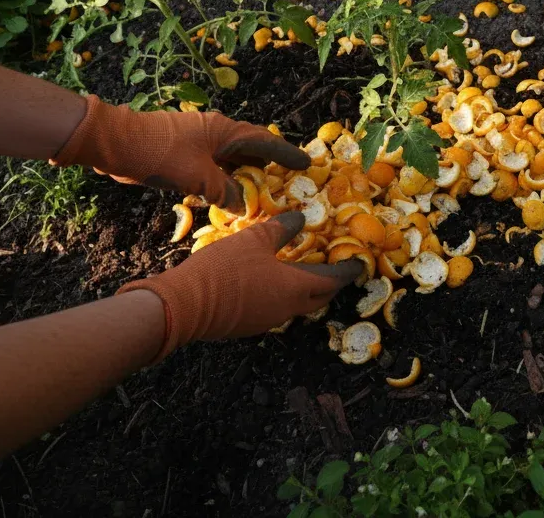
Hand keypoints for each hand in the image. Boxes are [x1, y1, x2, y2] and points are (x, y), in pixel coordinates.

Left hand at [52, 95, 309, 209]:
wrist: (116, 143)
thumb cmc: (161, 155)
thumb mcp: (199, 179)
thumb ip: (226, 193)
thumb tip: (243, 206)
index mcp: (224, 131)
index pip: (265, 141)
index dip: (286, 154)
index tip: (306, 164)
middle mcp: (215, 131)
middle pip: (250, 146)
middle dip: (268, 162)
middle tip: (286, 178)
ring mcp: (198, 139)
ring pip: (230, 156)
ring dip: (245, 171)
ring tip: (261, 188)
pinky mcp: (182, 151)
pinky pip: (213, 163)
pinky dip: (225, 176)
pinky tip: (227, 192)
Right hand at [119, 212, 361, 359]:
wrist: (184, 306)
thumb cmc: (224, 269)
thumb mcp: (254, 239)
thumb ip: (282, 228)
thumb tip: (302, 219)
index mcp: (295, 288)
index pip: (333, 280)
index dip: (348, 269)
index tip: (359, 261)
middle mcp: (287, 309)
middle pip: (318, 297)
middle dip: (331, 283)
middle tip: (335, 267)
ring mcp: (267, 320)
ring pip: (296, 305)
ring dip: (304, 290)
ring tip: (303, 270)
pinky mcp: (249, 325)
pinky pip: (276, 309)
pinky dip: (282, 295)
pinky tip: (271, 281)